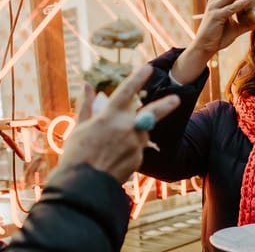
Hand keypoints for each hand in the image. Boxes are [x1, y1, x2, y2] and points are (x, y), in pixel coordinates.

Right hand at [61, 65, 180, 182]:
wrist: (85, 186)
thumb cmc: (76, 154)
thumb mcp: (79, 128)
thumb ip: (87, 106)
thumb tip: (88, 86)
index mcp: (110, 116)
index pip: (127, 91)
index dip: (137, 78)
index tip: (148, 68)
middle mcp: (127, 127)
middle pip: (152, 111)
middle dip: (166, 105)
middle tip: (177, 98)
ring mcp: (135, 144)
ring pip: (141, 133)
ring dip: (134, 134)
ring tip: (111, 146)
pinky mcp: (139, 159)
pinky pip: (137, 150)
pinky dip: (128, 150)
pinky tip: (113, 159)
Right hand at [192, 0, 254, 53]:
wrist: (205, 47)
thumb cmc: (218, 37)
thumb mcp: (235, 28)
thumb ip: (246, 23)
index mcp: (217, 1)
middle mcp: (214, 1)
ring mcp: (214, 7)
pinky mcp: (216, 15)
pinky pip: (231, 7)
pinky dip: (242, 3)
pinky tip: (250, 1)